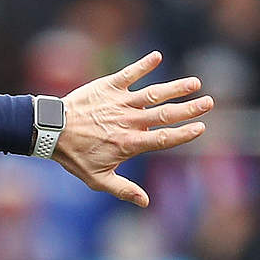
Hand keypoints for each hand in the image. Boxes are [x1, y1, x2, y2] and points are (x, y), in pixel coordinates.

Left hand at [55, 50, 212, 206]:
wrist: (50, 130)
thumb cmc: (74, 156)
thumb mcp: (97, 179)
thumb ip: (123, 189)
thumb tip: (146, 203)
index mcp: (129, 143)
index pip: (163, 138)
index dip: (184, 133)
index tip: (201, 127)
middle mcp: (128, 121)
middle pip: (165, 114)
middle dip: (189, 108)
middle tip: (209, 102)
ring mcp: (119, 103)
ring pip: (153, 94)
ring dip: (175, 87)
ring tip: (194, 82)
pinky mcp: (108, 87)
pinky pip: (129, 74)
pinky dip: (143, 65)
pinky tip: (157, 56)